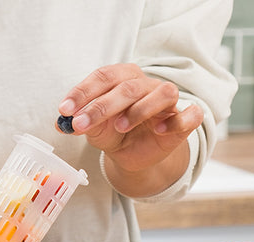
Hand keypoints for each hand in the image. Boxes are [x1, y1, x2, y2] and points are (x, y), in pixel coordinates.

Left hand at [57, 63, 202, 172]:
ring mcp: (167, 101)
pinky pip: (190, 114)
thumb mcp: (95, 129)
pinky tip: (160, 130)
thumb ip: (83, 122)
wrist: (134, 153)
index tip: (64, 110)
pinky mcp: (183, 120)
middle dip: (101, 106)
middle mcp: (146, 84)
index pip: (103, 76)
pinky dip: (177, 120)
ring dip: (140, 109)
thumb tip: (62, 123)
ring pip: (163, 93)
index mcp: (122, 78)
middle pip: (128, 86)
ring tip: (120, 126)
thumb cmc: (114, 132)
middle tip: (81, 124)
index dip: (82, 92)